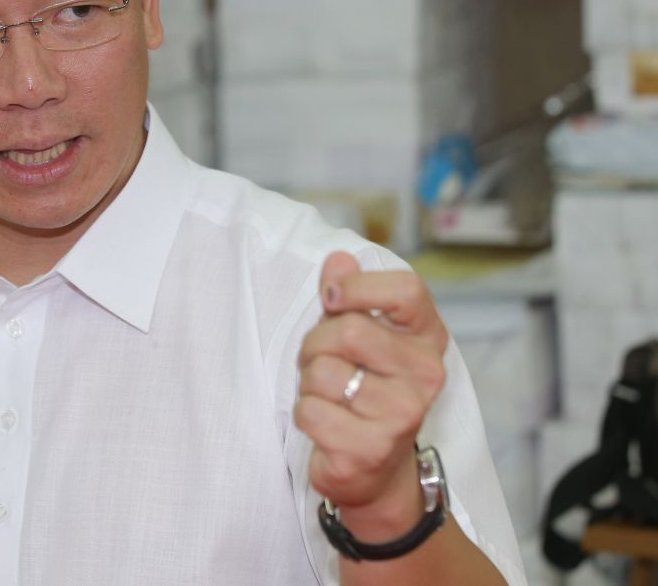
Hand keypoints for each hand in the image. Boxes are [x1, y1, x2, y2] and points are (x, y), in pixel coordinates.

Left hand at [295, 251, 447, 535]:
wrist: (377, 472)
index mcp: (426, 336)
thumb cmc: (366, 389)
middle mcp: (425, 374)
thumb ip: (349, 296)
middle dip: (316, 344)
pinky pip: (310, 411)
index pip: (406, 288)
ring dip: (309, 384)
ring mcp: (402, 415)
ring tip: (328, 396)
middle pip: (348, 330)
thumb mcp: (362, 336)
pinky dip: (305, 415)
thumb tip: (338, 258)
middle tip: (323, 362)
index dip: (359, 285)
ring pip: (322, 372)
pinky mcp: (371, 449)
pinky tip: (327, 424)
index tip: (333, 299)